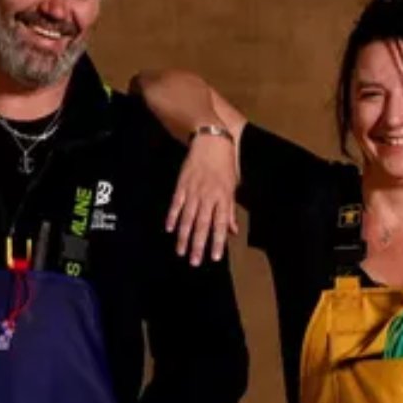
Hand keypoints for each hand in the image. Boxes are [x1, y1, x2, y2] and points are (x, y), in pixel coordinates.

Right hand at [166, 133, 239, 265]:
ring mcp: (193, 191)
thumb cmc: (225, 164)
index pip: (220, 224)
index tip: (214, 257)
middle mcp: (208, 197)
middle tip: (194, 262)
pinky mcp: (182, 185)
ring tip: (181, 252)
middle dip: (198, 245)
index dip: (217, 242)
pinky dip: (173, 216)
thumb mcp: (232, 187)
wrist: (211, 141)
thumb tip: (233, 231)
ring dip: (184, 236)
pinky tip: (170, 229)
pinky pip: (176, 204)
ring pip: (188, 218)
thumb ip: (230, 210)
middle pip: (202, 225)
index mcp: (223, 197)